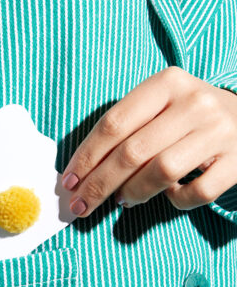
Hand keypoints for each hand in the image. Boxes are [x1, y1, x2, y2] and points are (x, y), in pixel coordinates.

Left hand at [61, 66, 236, 216]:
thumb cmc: (189, 114)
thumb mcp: (161, 104)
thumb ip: (127, 129)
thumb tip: (83, 173)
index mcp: (167, 83)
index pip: (114, 123)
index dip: (86, 156)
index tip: (68, 181)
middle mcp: (194, 103)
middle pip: (132, 152)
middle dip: (99, 183)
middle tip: (81, 204)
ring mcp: (219, 132)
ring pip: (162, 172)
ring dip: (133, 192)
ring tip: (122, 199)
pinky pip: (197, 192)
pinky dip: (176, 201)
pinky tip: (168, 194)